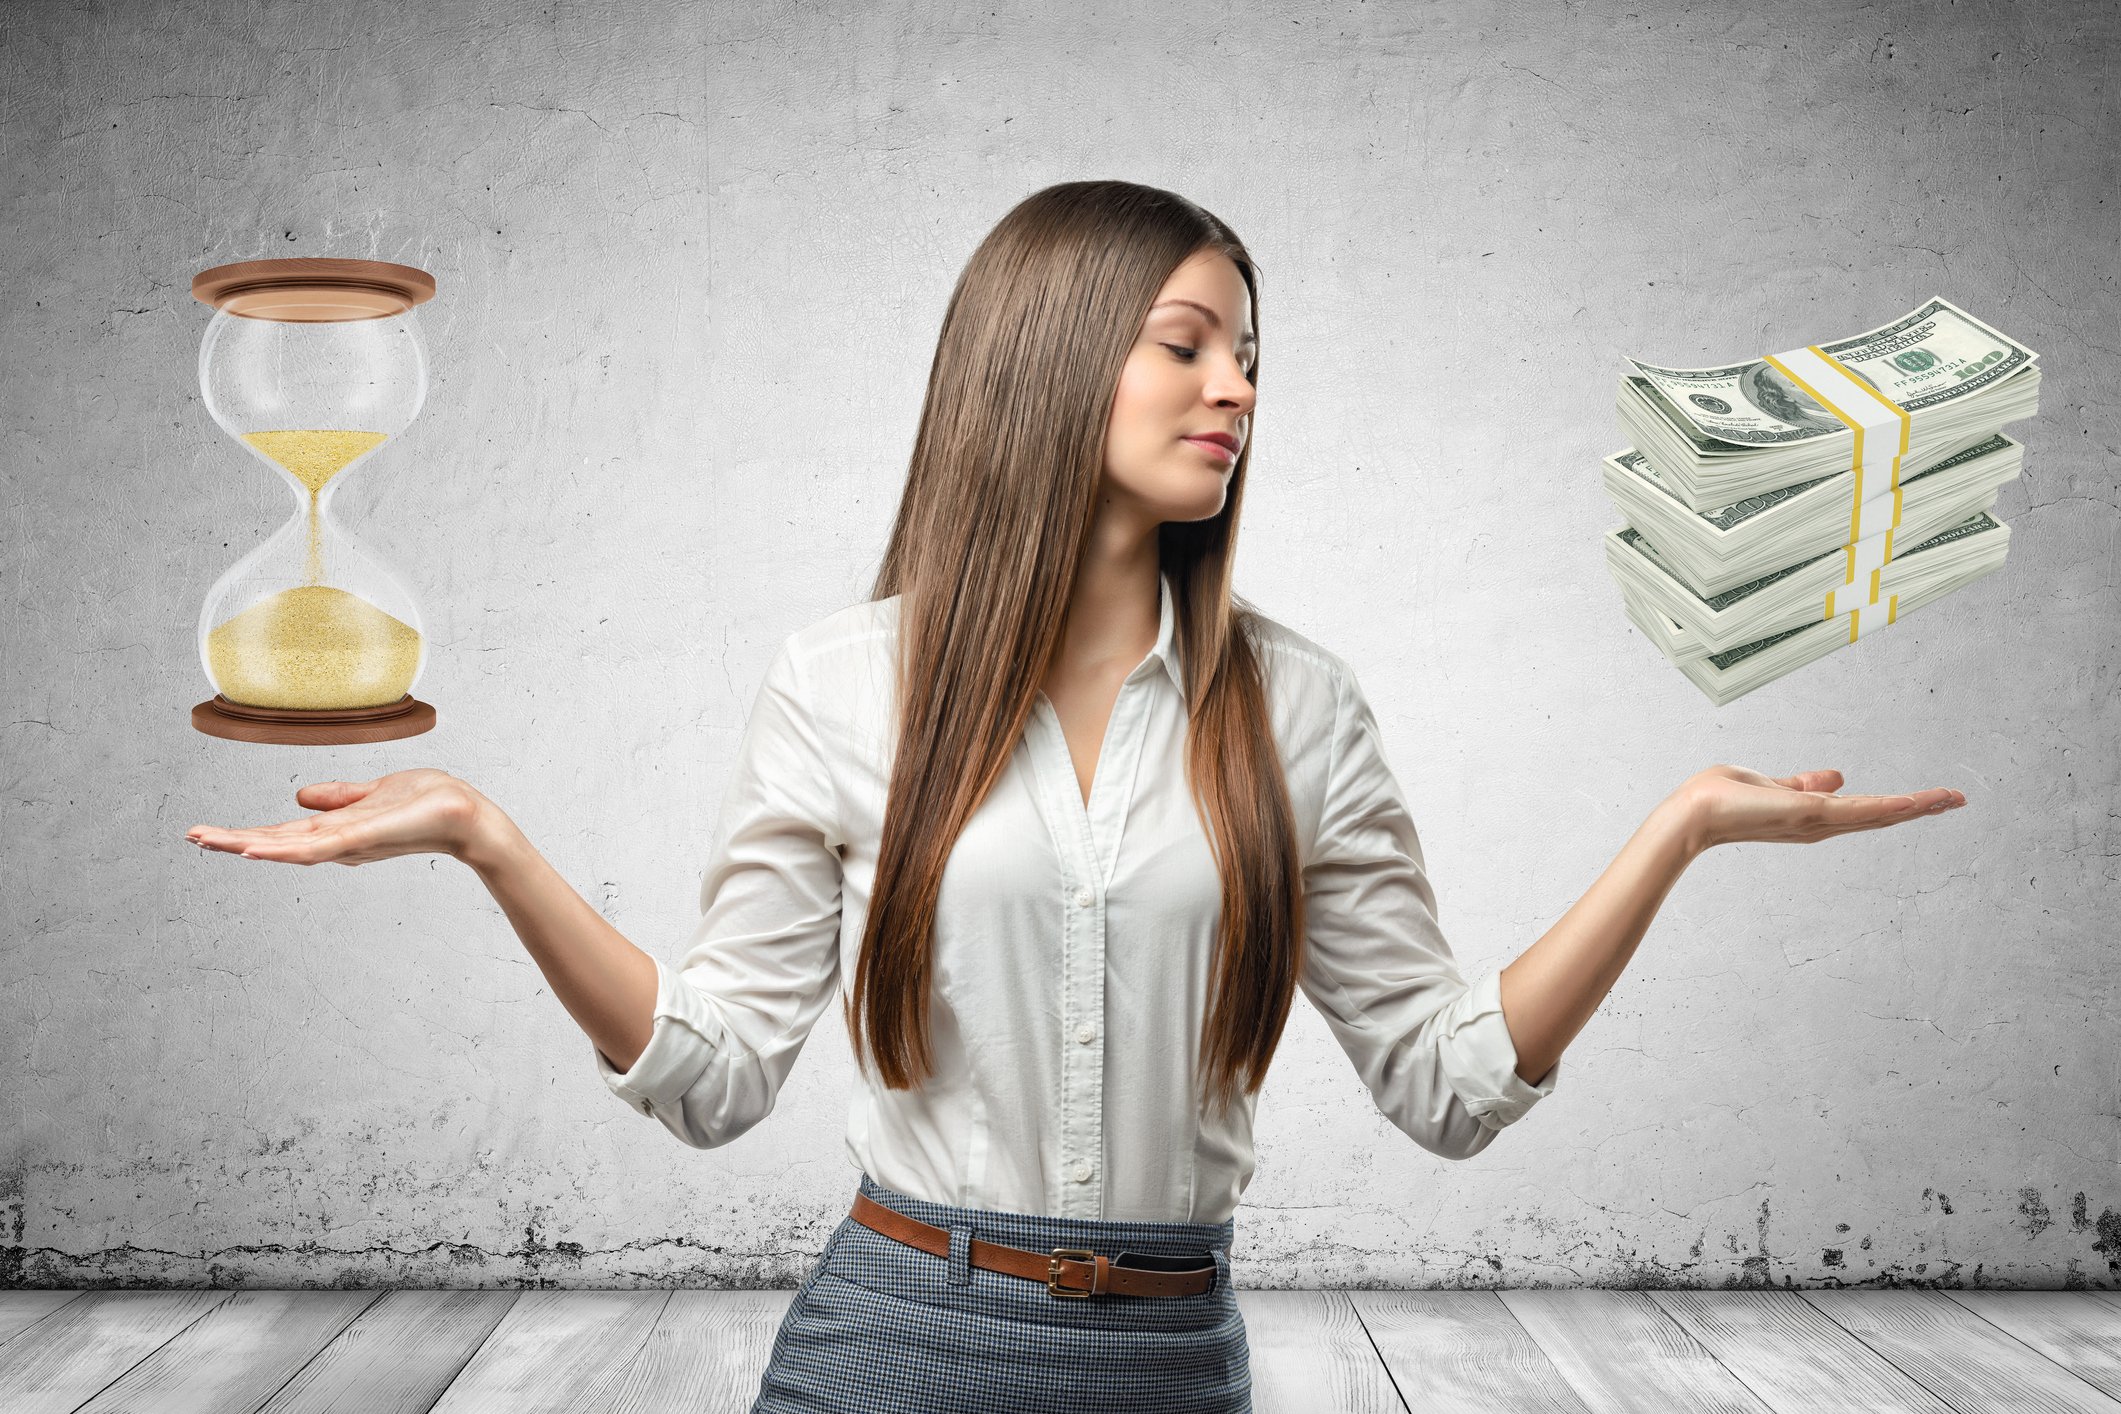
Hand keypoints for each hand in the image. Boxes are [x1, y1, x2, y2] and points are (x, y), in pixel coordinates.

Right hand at [184, 768, 492, 866]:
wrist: (468, 815)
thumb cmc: (430, 803)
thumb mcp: (375, 793)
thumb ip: (339, 796)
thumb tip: (300, 794)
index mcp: (338, 828)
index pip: (283, 832)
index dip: (246, 832)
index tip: (207, 831)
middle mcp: (338, 841)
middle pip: (276, 843)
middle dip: (233, 840)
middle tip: (191, 837)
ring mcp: (350, 843)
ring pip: (289, 848)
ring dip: (248, 846)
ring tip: (210, 843)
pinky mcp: (365, 840)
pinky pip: (319, 847)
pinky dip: (287, 850)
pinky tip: (257, 851)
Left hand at [1674, 764, 1965, 852]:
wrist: (1693, 813)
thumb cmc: (1721, 800)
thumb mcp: (1772, 785)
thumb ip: (1803, 783)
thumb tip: (1836, 776)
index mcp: (1813, 816)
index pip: (1865, 809)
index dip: (1899, 804)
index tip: (1932, 798)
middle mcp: (1819, 825)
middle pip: (1879, 815)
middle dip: (1919, 808)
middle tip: (1957, 799)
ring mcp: (1816, 823)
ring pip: (1875, 814)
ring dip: (1914, 806)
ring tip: (1949, 799)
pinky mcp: (1807, 815)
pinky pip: (1853, 811)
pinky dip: (1883, 807)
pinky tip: (1910, 803)